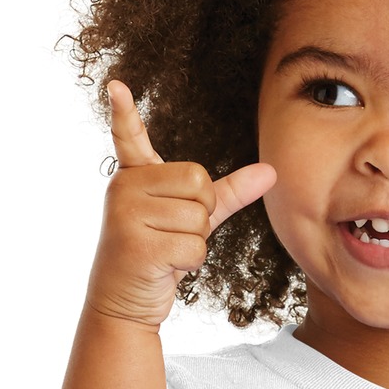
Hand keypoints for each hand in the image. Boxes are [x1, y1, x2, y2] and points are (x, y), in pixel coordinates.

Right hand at [85, 79, 276, 330]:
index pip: (129, 137)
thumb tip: (271, 172)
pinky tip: (164, 267)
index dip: (124, 112)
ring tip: (165, 251)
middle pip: (200, 182)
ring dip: (195, 243)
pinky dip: (190, 262)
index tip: (117, 84)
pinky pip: (194, 246)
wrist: (122, 304)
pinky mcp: (136, 245)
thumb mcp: (191, 220)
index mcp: (133, 177)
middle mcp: (123, 188)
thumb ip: (228, 193)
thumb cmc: (158, 256)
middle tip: (172, 234)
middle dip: (201, 214)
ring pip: (199, 218)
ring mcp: (125, 215)